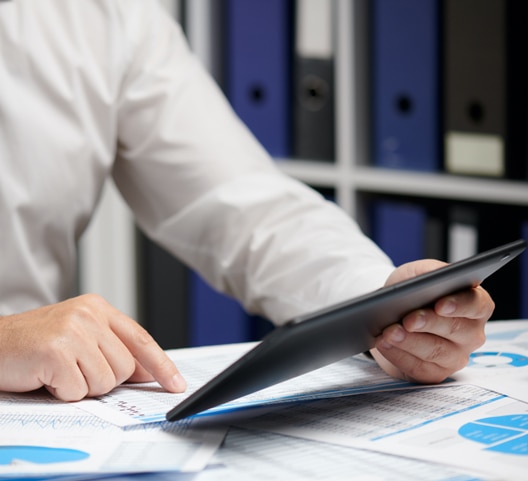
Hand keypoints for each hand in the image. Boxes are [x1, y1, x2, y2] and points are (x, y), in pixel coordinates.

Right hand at [0, 294, 185, 400]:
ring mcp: (73, 331)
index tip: (176, 383)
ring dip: (82, 387)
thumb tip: (147, 372)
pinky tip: (47, 377)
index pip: (141, 339)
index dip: (161, 364)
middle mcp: (89, 314)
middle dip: (103, 379)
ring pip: (106, 382)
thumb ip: (113, 349)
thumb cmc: (35, 345)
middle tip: (75, 370)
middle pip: (125, 368)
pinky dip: (63, 393)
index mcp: (98, 308)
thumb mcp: (79, 337)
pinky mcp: (57, 352)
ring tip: (60, 372)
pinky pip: (79, 391)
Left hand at [371, 259, 493, 383]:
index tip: (440, 305)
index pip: (477, 305)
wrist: (391, 313)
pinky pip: (419, 368)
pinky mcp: (435, 373)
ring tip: (389, 332)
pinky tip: (384, 344)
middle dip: (428, 323)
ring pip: (436, 351)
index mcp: (475, 305)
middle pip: (456, 330)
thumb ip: (428, 270)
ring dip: (409, 342)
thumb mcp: (416, 273)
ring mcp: (456, 356)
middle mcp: (471, 333)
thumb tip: (435, 274)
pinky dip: (399, 355)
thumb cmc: (410, 291)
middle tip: (407, 320)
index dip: (460, 305)